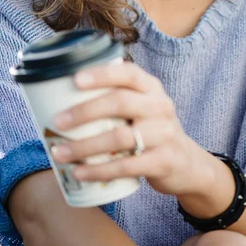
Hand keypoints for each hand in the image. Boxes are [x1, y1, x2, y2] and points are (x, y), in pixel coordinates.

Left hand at [51, 62, 211, 196]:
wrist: (187, 163)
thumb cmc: (149, 130)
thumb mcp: (141, 108)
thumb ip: (114, 101)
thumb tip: (57, 101)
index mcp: (151, 88)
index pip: (128, 73)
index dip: (102, 74)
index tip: (75, 79)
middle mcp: (160, 106)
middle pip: (121, 102)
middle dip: (85, 111)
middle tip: (58, 122)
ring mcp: (165, 133)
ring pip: (121, 137)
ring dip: (85, 146)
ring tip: (59, 153)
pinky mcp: (164, 161)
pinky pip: (128, 166)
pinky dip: (100, 170)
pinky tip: (80, 173)